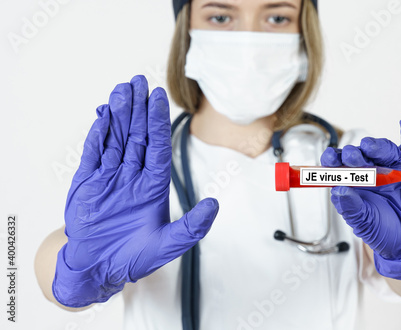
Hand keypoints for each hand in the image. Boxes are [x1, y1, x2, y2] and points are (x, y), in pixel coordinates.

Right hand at [53, 76, 218, 306]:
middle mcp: (132, 176)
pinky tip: (102, 115)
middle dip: (138, 109)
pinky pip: (93, 153)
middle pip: (137, 136)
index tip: (157, 97)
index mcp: (153, 185)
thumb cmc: (134, 258)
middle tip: (138, 81)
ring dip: (118, 115)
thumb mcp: (168, 245)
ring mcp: (109, 177)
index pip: (157, 146)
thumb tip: (215, 205)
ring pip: (115, 139)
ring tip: (121, 90)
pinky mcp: (87, 183)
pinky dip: (97, 134)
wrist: (98, 269)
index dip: (157, 122)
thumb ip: (191, 226)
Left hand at [321, 117, 400, 281]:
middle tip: (351, 156)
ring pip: (384, 150)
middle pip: (361, 155)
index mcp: (353, 180)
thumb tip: (338, 191)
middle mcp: (372, 169)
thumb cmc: (383, 230)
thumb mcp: (363, 222)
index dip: (333, 160)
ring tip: (369, 147)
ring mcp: (395, 165)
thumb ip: (351, 207)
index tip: (329, 159)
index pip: (339, 165)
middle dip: (354, 154)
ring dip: (377, 146)